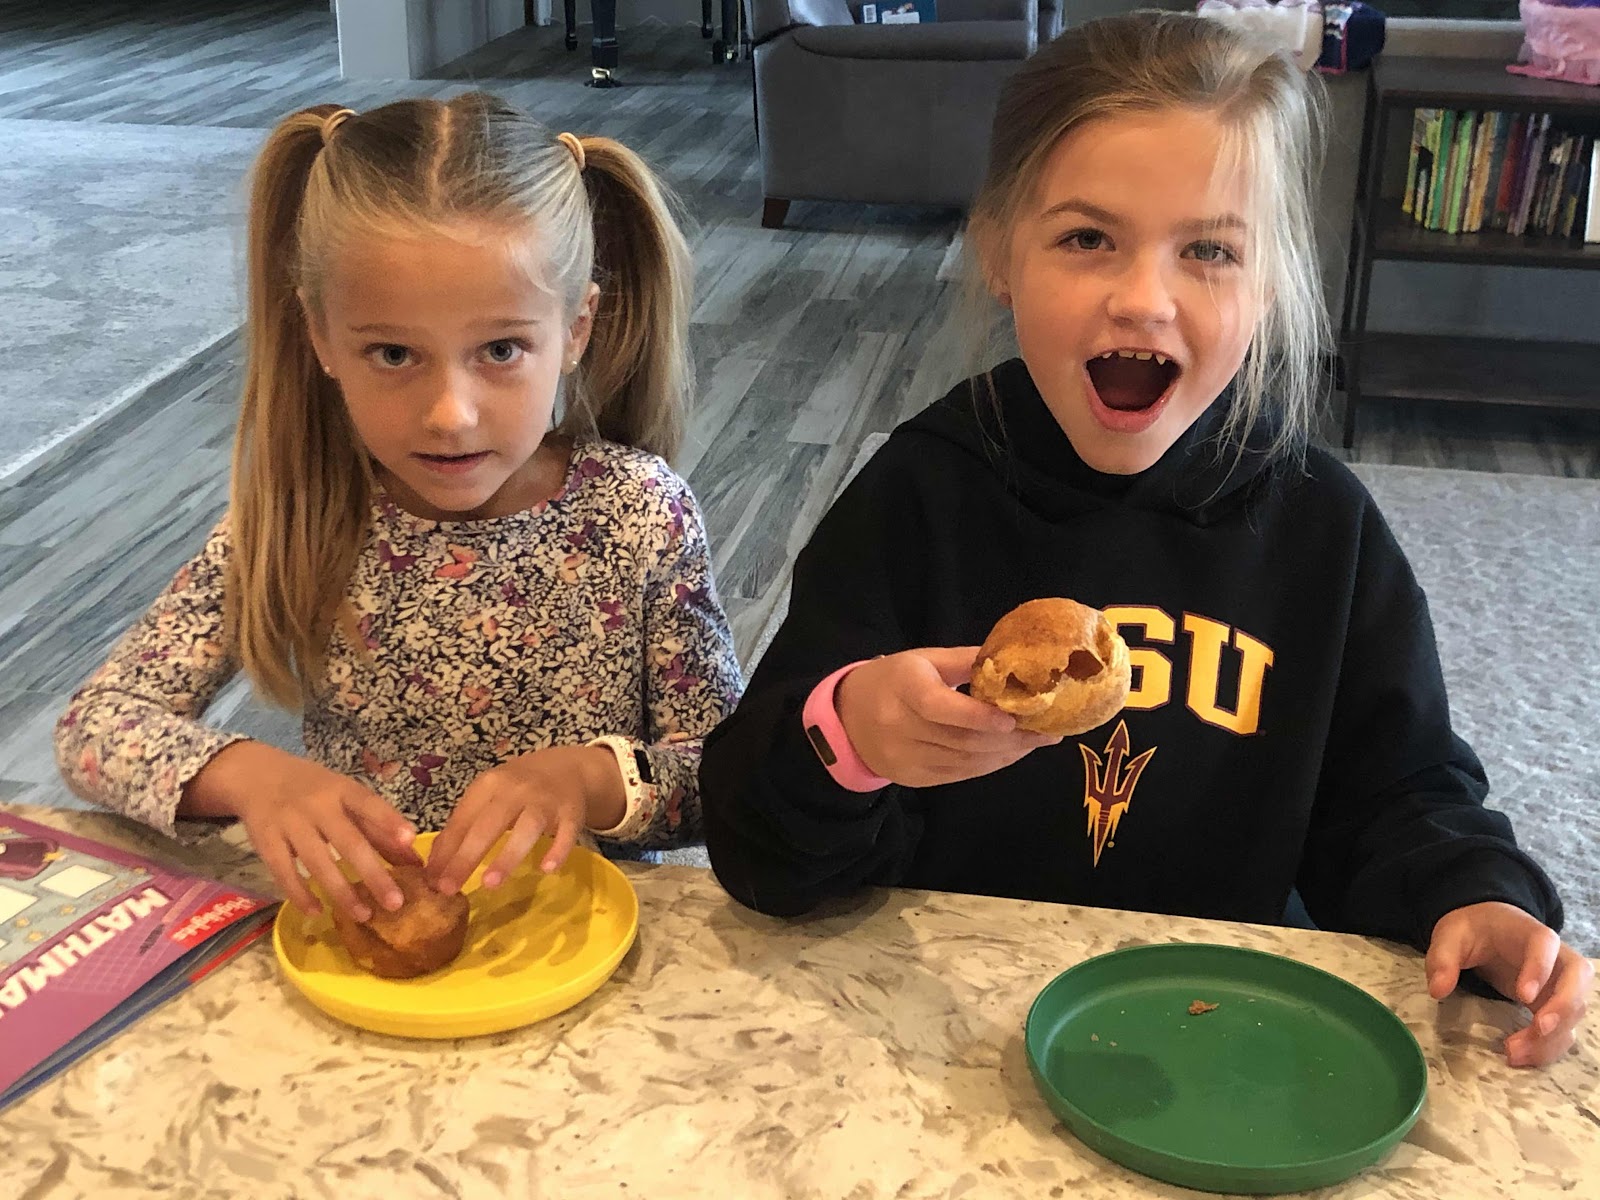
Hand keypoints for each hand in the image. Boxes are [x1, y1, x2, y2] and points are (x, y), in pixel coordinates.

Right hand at [182, 741, 420, 920]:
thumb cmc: (315, 790)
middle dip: (372, 873)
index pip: (368, 803)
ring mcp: (289, 823)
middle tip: (395, 903)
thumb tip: (415, 862)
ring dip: (341, 892)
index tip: (411, 839)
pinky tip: (317, 912)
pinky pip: (283, 872)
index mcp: (341, 790)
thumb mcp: (346, 799)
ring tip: (364, 916)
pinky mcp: (265, 841)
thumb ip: (379, 828)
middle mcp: (317, 805)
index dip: (389, 820)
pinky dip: (300, 894)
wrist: (257, 776)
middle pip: (347, 841)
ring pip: (318, 862)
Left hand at [426, 745, 624, 894]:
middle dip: (467, 856)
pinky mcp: (571, 813)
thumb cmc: (516, 790)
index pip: (462, 820)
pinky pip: (566, 832)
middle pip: (489, 824)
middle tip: (448, 888)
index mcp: (489, 785)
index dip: (446, 851)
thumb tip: (434, 866)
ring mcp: (545, 801)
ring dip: (507, 855)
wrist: (565, 768)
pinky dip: (558, 849)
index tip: (431, 882)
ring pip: (526, 828)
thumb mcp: (486, 798)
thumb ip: (462, 827)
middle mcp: (516, 790)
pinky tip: (547, 869)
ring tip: (490, 884)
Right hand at [834, 647, 1060, 787]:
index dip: (977, 716)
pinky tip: (1011, 754)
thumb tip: (1017, 662)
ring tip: (1037, 742)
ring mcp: (904, 758)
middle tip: (1048, 732)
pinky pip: (959, 775)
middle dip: (1011, 739)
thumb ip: (967, 661)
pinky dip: (990, 765)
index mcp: (902, 689)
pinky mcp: (912, 778)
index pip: (940, 707)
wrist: (847, 718)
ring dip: (1007, 754)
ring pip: (965, 762)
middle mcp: (899, 727)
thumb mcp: (924, 659)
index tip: (1013, 719)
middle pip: (961, 740)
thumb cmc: (893, 680)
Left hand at [1426, 901, 1592, 1067]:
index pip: (1546, 944)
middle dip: (1563, 1006)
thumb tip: (1437, 990)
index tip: (1523, 996)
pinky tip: (1521, 1057)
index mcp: (1528, 932)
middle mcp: (1555, 956)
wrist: (1486, 929)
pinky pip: (1564, 1027)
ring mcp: (1559, 982)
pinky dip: (1548, 1046)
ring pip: (1575, 1009)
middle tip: (1538, 1029)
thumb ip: (1442, 959)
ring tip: (1514, 1053)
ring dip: (1552, 1035)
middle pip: (1578, 977)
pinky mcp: (1554, 1005)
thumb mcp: (1449, 936)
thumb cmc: (1472, 930)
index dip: (1540, 968)